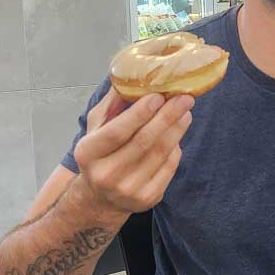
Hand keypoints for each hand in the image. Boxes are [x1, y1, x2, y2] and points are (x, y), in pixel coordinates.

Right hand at [74, 89, 193, 216]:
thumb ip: (111, 103)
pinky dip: (176, 148)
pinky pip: (169, 168)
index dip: (140, 113)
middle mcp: (106, 174)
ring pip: (160, 154)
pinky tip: (178, 133)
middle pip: (144, 141)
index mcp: (88, 153)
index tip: (159, 95)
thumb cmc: (99, 154)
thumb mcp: (95, 128)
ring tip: (185, 112)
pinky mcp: (147, 199)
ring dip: (177, 129)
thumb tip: (131, 75)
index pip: (117, 131)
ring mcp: (128, 190)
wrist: (100, 199)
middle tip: (184, 98)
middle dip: (167, 116)